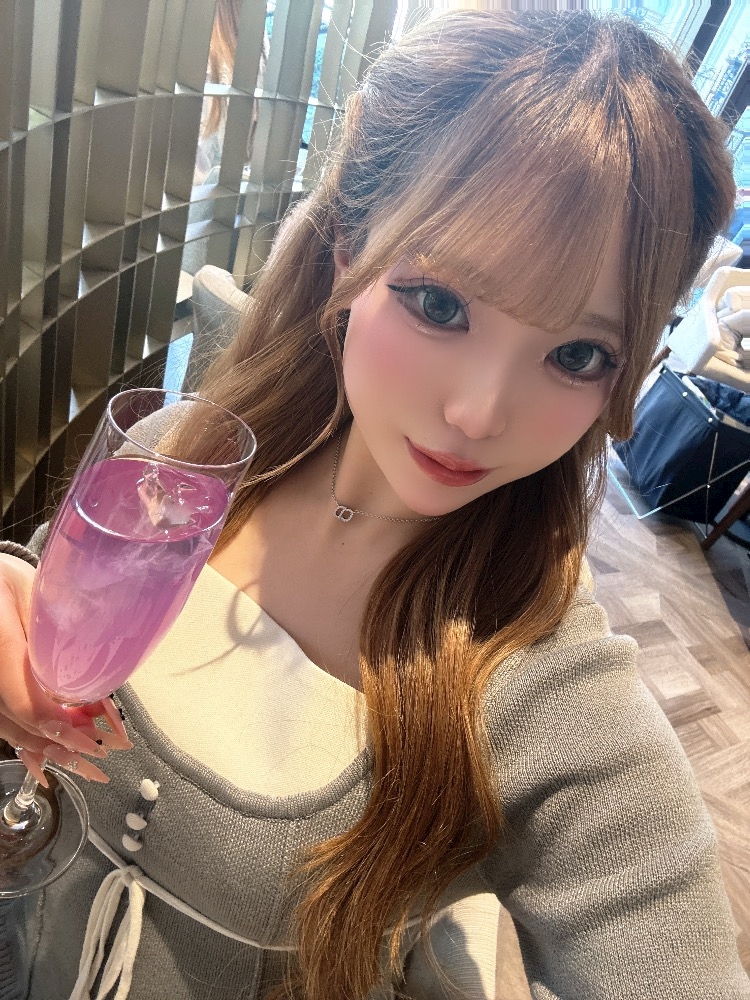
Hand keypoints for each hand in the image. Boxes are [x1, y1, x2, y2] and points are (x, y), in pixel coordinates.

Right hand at [0, 553, 130, 783]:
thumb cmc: (8, 583)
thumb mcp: (38, 597)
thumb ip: (62, 637)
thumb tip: (97, 683)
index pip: (26, 704)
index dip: (62, 728)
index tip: (96, 739)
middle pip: (21, 724)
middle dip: (65, 745)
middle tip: (105, 753)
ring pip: (12, 731)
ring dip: (52, 748)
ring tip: (90, 759)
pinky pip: (4, 725)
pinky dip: (29, 745)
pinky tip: (47, 765)